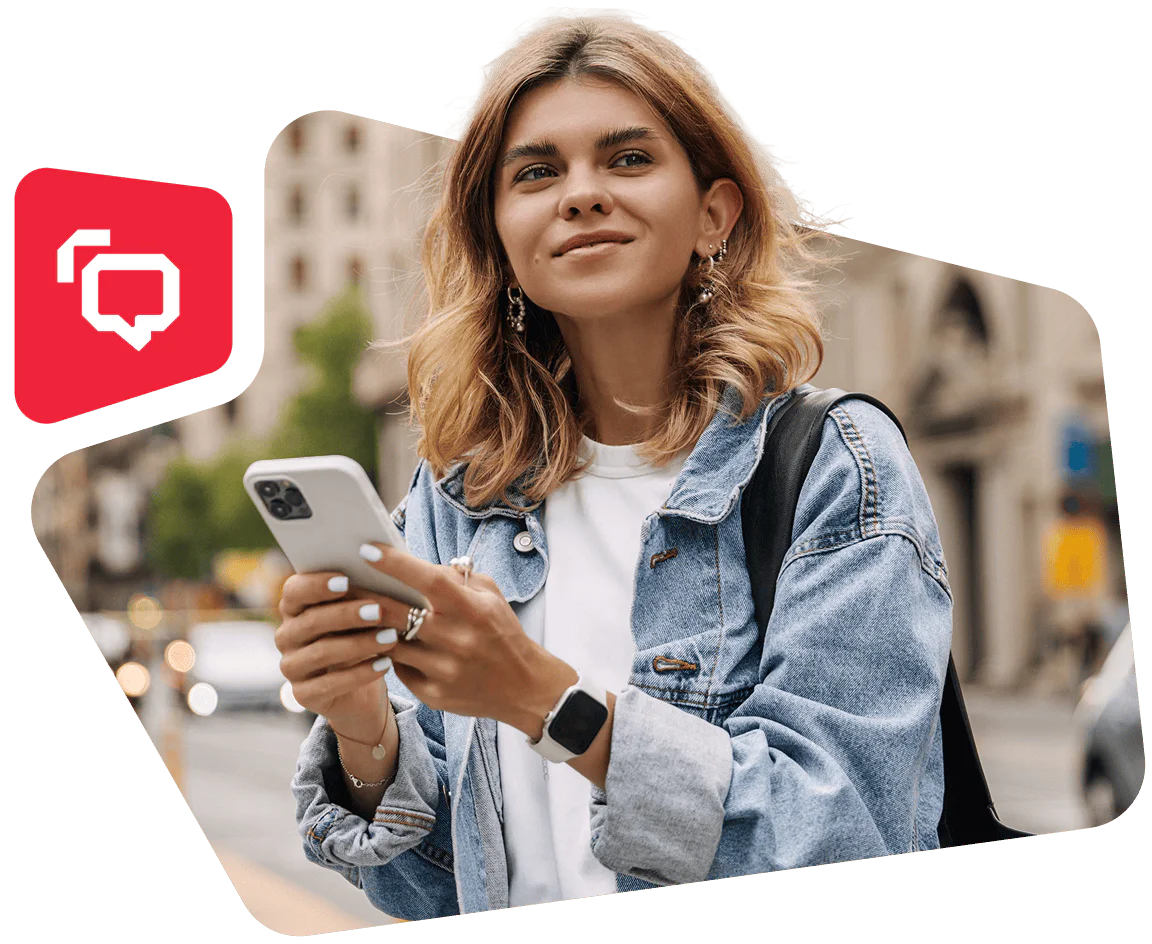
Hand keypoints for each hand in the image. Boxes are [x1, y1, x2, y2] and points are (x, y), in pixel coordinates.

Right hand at [274, 571, 399, 740]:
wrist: (362, 689)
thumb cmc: (363, 636)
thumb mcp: (362, 613)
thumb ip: (363, 590)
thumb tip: (384, 563)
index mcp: (295, 608)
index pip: (295, 590)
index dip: (317, 584)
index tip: (346, 580)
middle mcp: (287, 636)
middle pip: (310, 621)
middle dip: (347, 614)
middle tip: (379, 610)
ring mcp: (292, 667)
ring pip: (321, 652)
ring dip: (359, 644)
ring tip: (390, 638)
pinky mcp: (304, 694)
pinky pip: (330, 684)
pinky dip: (361, 673)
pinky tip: (385, 664)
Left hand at [358, 543, 576, 736]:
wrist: (523, 687)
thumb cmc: (503, 633)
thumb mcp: (490, 596)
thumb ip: (456, 578)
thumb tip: (415, 565)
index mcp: (471, 609)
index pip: (428, 580)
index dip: (395, 564)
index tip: (367, 549)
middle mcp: (456, 639)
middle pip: (396, 614)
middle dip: (365, 596)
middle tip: (343, 583)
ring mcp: (443, 670)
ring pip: (390, 643)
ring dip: (371, 628)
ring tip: (355, 614)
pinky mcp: (433, 694)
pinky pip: (398, 669)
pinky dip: (389, 655)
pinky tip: (381, 645)